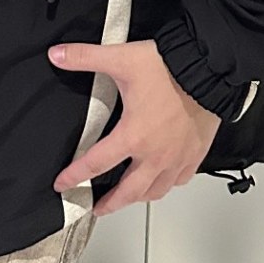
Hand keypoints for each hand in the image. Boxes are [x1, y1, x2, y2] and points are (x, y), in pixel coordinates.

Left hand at [48, 37, 220, 214]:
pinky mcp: (194, 154)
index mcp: (133, 136)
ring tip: (128, 197)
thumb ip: (84, 57)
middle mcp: (155, 154)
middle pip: (128, 193)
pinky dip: (167, 184)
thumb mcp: (120, 59)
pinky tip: (161, 180)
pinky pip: (179, 180)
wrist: (207, 69)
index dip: (75, 176)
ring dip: (137, 198)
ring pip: (155, 191)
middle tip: (97, 208)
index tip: (63, 184)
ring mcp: (176, 158)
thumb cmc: (168, 68)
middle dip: (109, 204)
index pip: (95, 164)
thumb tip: (56, 55)